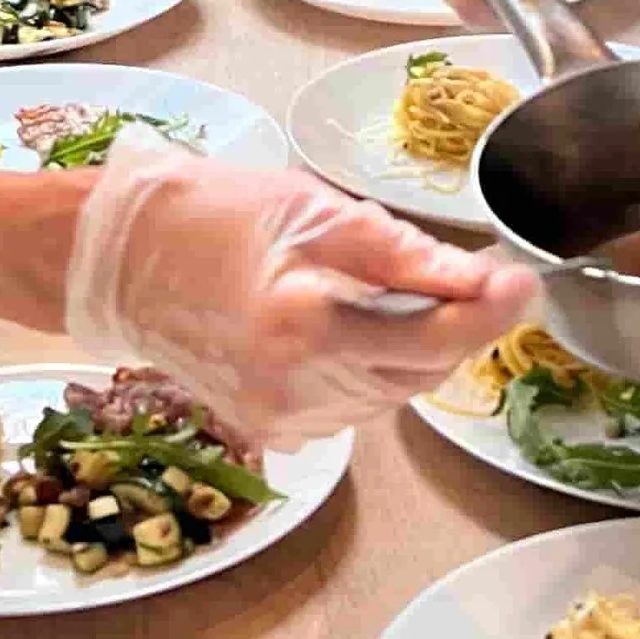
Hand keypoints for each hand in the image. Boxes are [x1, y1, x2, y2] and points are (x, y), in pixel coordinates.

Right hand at [62, 139, 537, 447]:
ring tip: (379, 291)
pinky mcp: (270, 429)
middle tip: (459, 273)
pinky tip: (343, 324)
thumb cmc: (208, 215)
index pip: (433, 338)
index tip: (523, 281)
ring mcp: (282, 418)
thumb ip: (400, 252)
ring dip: (408, 348)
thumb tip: (481, 279)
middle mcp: (297, 389)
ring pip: (391, 394)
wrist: (116, 260)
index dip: (491, 313)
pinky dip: (368, 367)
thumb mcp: (311, 209)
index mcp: (306, 326)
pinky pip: (351, 405)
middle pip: (420, 373)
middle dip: (451, 325)